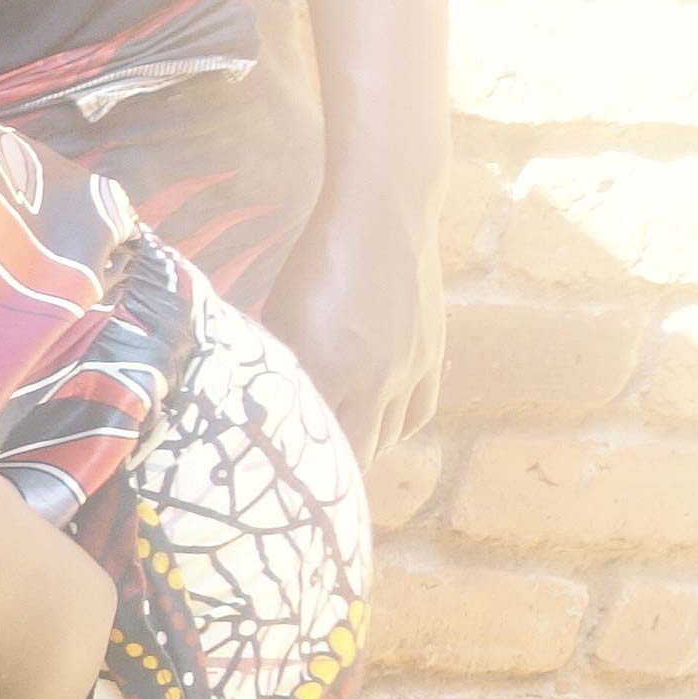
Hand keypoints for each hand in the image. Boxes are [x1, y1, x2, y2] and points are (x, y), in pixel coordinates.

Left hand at [266, 205, 443, 454]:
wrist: (383, 219)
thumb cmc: (316, 264)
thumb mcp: (281, 318)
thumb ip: (280, 366)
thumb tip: (266, 406)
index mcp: (326, 372)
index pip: (309, 442)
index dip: (293, 466)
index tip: (276, 479)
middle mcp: (372, 381)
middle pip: (354, 453)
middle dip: (328, 470)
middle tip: (304, 476)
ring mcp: (407, 371)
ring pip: (386, 439)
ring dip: (362, 450)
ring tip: (338, 455)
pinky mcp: (431, 357)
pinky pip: (418, 414)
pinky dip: (396, 430)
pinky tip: (379, 428)